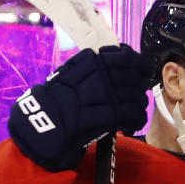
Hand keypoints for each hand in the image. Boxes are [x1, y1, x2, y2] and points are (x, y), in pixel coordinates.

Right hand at [8, 45, 150, 171]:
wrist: (41, 125)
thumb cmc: (55, 102)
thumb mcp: (69, 75)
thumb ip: (91, 68)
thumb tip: (120, 60)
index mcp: (88, 61)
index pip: (123, 56)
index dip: (138, 63)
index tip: (143, 69)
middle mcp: (97, 74)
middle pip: (132, 75)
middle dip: (140, 85)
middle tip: (140, 93)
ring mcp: (104, 94)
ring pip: (135, 95)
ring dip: (138, 105)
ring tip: (132, 112)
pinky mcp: (108, 114)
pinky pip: (132, 114)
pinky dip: (136, 121)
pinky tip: (130, 127)